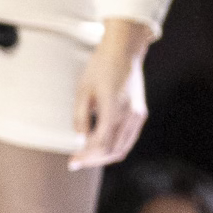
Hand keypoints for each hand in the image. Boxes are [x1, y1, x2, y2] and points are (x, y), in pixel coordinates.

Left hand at [72, 19, 152, 162]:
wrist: (124, 51)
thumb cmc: (100, 67)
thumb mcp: (83, 89)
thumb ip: (80, 117)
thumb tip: (80, 141)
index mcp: (114, 108)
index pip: (101, 144)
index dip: (86, 156)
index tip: (72, 161)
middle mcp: (130, 115)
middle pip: (113, 151)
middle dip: (94, 159)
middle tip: (76, 161)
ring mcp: (138, 115)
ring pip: (123, 148)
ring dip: (104, 156)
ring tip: (86, 156)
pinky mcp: (140, 114)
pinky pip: (128, 139)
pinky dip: (114, 147)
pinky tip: (100, 146)